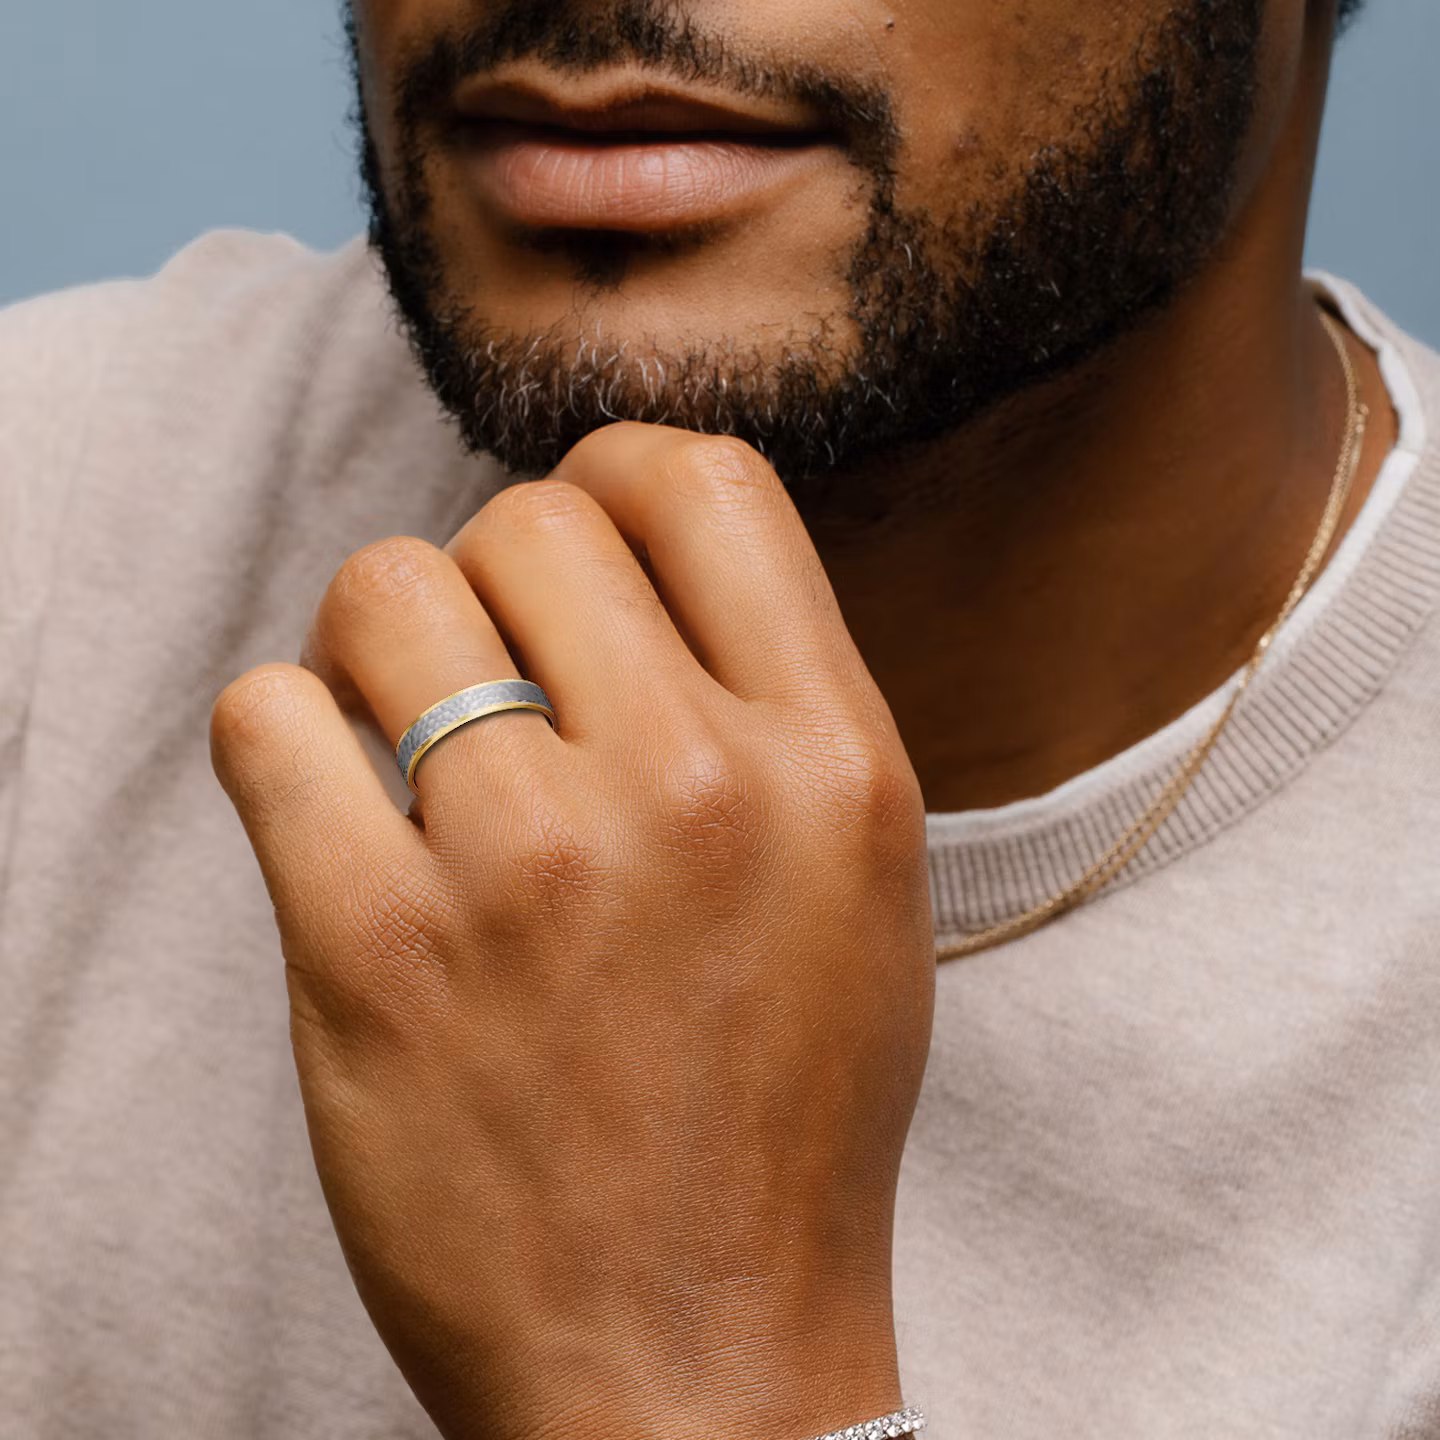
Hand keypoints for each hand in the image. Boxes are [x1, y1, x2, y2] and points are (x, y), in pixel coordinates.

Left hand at [211, 424, 935, 1439]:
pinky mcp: (372, 956)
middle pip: (528, 521)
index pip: (706, 484)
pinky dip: (282, 737)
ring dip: (374, 644)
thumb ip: (768, 706)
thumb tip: (633, 560)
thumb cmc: (783, 1119)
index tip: (574, 545)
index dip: (615, 480)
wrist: (697, 1361)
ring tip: (400, 737)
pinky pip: (267, 719)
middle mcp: (693, 791)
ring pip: (383, 591)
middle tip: (487, 676)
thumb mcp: (856, 888)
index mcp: (833, 765)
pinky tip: (331, 807)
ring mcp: (529, 869)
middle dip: (489, 575)